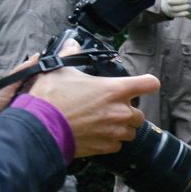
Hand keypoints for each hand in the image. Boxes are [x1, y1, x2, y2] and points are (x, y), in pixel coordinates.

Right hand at [27, 40, 158, 157]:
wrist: (40, 126)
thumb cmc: (51, 97)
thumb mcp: (60, 70)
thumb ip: (71, 55)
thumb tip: (72, 44)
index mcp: (116, 89)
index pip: (150, 84)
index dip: (147, 83)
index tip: (142, 85)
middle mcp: (121, 111)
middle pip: (140, 113)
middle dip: (128, 111)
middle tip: (109, 108)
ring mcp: (116, 131)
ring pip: (131, 131)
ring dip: (120, 127)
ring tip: (101, 122)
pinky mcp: (107, 147)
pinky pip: (117, 145)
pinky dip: (109, 141)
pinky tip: (95, 134)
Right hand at [160, 0, 190, 18]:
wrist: (167, 5)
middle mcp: (167, 1)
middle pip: (171, 1)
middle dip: (180, 1)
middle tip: (187, 1)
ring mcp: (169, 8)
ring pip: (174, 8)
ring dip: (182, 8)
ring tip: (189, 6)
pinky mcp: (172, 14)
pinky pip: (177, 15)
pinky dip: (182, 14)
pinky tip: (188, 12)